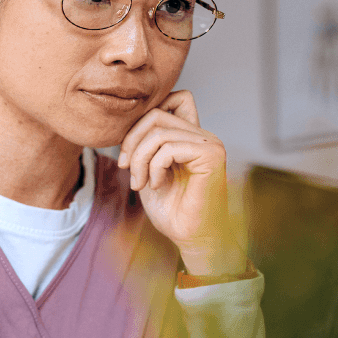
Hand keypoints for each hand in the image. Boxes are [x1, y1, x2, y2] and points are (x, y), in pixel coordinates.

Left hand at [118, 90, 245, 276]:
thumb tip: (125, 123)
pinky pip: (169, 147)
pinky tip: (156, 185)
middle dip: (132, 140)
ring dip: (140, 158)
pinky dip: (154, 166)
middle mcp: (204, 136)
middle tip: (126, 168)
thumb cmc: (172, 211)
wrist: (191, 238)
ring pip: (159, 130)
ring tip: (140, 183)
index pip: (173, 98)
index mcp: (191, 137)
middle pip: (157, 113)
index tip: (129, 152)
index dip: (143, 119)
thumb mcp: (148, 170)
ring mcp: (210, 143)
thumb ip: (144, 144)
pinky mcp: (211, 154)